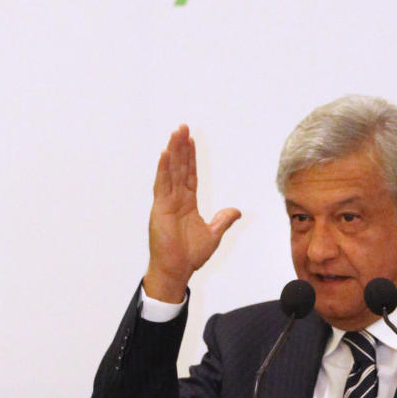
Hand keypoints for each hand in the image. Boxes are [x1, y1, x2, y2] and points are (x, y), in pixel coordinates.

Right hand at [143, 125, 240, 301]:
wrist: (177, 270)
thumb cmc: (189, 255)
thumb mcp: (213, 234)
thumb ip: (223, 220)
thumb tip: (236, 211)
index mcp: (187, 203)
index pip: (189, 174)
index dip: (190, 157)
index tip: (191, 140)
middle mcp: (175, 199)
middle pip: (179, 167)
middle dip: (181, 147)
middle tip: (182, 127)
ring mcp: (166, 202)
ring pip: (170, 171)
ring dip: (173, 151)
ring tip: (175, 133)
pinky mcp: (159, 208)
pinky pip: (161, 184)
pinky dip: (163, 169)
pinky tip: (165, 153)